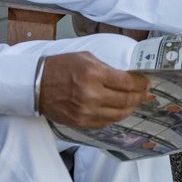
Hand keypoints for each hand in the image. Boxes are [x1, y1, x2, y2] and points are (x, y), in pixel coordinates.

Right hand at [37, 52, 151, 127]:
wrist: (35, 85)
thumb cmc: (59, 67)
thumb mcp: (84, 58)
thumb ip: (106, 67)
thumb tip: (126, 76)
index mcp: (94, 74)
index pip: (128, 82)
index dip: (141, 83)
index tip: (146, 81)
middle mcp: (92, 95)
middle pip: (127, 100)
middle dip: (139, 96)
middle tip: (144, 92)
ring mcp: (87, 112)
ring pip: (119, 114)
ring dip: (130, 108)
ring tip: (133, 101)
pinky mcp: (81, 123)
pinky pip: (106, 122)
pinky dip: (115, 116)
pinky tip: (117, 109)